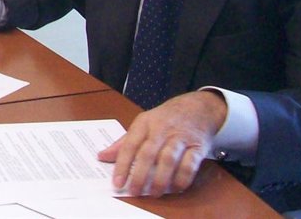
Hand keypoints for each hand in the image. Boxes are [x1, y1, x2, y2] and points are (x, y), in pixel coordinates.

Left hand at [98, 90, 227, 195]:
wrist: (197, 108)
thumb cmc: (165, 119)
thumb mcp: (142, 124)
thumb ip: (123, 142)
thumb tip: (102, 156)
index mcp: (144, 123)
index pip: (130, 145)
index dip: (122, 165)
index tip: (117, 182)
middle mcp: (161, 129)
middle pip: (148, 154)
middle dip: (140, 175)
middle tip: (134, 191)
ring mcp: (180, 138)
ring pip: (168, 159)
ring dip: (160, 179)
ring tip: (154, 193)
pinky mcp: (198, 147)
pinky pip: (190, 165)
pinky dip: (182, 179)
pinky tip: (175, 188)